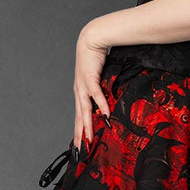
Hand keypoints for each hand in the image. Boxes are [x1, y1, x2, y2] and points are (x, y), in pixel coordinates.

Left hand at [73, 22, 110, 147]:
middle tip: (80, 149)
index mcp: (81, 93)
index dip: (79, 131)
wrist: (91, 40)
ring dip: (87, 125)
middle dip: (80, 134)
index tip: (80, 144)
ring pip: (85, 110)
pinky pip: (96, 95)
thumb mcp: (99, 78)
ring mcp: (83, 86)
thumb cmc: (95, 58)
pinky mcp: (90, 79)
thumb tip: (110, 102)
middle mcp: (79, 92)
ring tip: (88, 138)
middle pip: (79, 117)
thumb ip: (103, 91)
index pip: (80, 116)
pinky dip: (101, 105)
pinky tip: (105, 115)